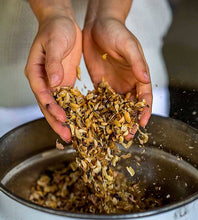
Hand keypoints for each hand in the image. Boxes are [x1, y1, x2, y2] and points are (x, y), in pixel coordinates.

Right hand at [25, 8, 81, 141]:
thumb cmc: (55, 29)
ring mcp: (55, 82)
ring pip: (58, 105)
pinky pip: (68, 99)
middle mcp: (44, 80)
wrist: (62, 22)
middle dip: (57, 122)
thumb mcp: (54, 43)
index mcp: (36, 72)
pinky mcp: (65, 81)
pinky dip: (72, 110)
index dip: (51, 108)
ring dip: (65, 120)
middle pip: (49, 105)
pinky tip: (79, 118)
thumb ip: (53, 63)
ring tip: (73, 133)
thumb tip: (55, 82)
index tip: (62, 118)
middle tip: (67, 136)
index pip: (42, 94)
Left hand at [83, 17, 151, 138]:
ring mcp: (114, 85)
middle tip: (126, 136)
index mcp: (138, 76)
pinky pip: (101, 101)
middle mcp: (128, 84)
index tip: (142, 124)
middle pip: (131, 107)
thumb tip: (147, 80)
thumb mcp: (128, 45)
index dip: (144, 111)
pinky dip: (100, 112)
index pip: (144, 97)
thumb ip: (137, 63)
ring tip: (111, 134)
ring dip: (115, 121)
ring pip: (116, 107)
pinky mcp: (100, 85)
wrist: (97, 26)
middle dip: (129, 122)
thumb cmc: (116, 32)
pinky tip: (96, 121)